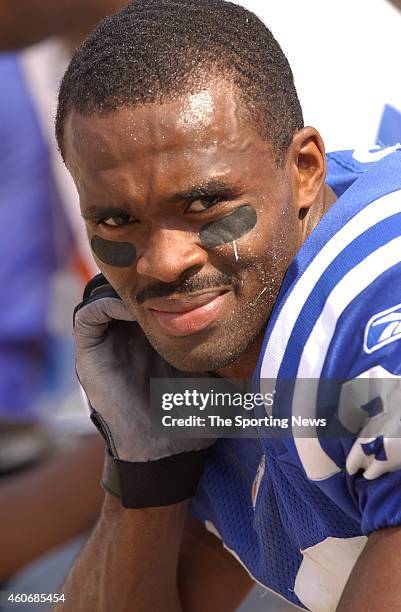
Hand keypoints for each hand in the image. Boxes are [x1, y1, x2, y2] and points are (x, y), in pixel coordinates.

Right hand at [74, 275, 213, 507]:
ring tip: (153, 294)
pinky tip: (136, 312)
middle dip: (146, 280)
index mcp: (153, 336)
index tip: (192, 277)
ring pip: (104, 294)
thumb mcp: (216, 371)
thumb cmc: (195, 416)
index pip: (152, 293)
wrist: (167, 452)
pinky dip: (108, 304)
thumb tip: (269, 326)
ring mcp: (107, 342)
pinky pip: (88, 314)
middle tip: (170, 279)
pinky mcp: (90, 353)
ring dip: (125, 289)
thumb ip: (231, 349)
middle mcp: (127, 334)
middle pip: (128, 288)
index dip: (167, 281)